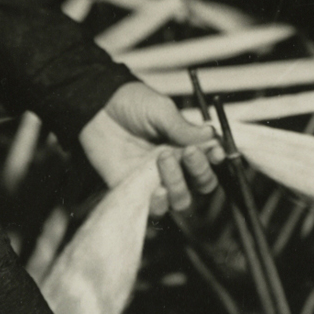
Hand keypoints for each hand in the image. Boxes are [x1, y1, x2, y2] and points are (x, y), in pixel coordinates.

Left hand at [79, 80, 221, 214]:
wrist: (97, 108)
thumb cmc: (131, 104)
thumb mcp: (160, 109)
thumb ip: (183, 127)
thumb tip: (211, 136)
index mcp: (185, 144)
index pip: (210, 160)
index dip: (216, 158)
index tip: (215, 150)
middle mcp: (175, 165)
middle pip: (201, 184)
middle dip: (200, 171)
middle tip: (188, 153)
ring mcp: (156, 179)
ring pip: (181, 199)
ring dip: (178, 184)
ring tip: (163, 159)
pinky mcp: (135, 190)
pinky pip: (156, 209)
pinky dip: (160, 202)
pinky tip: (156, 187)